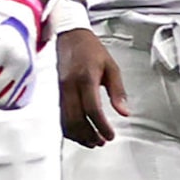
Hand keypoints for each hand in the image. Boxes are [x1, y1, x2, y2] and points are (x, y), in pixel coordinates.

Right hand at [58, 25, 126, 145]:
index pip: (92, 109)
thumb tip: (124, 112)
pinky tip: (78, 132)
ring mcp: (59, 90)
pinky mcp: (55, 93)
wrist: (69, 37)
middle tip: (101, 142)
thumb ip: (118, 91)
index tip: (110, 135)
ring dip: (78, 134)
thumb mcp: (112, 67)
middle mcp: (68, 86)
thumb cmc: (90, 50)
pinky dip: (68, 128)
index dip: (101, 126)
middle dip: (89, 135)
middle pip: (75, 119)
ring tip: (91, 141)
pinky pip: (59, 115)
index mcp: (85, 78)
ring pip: (64, 120)